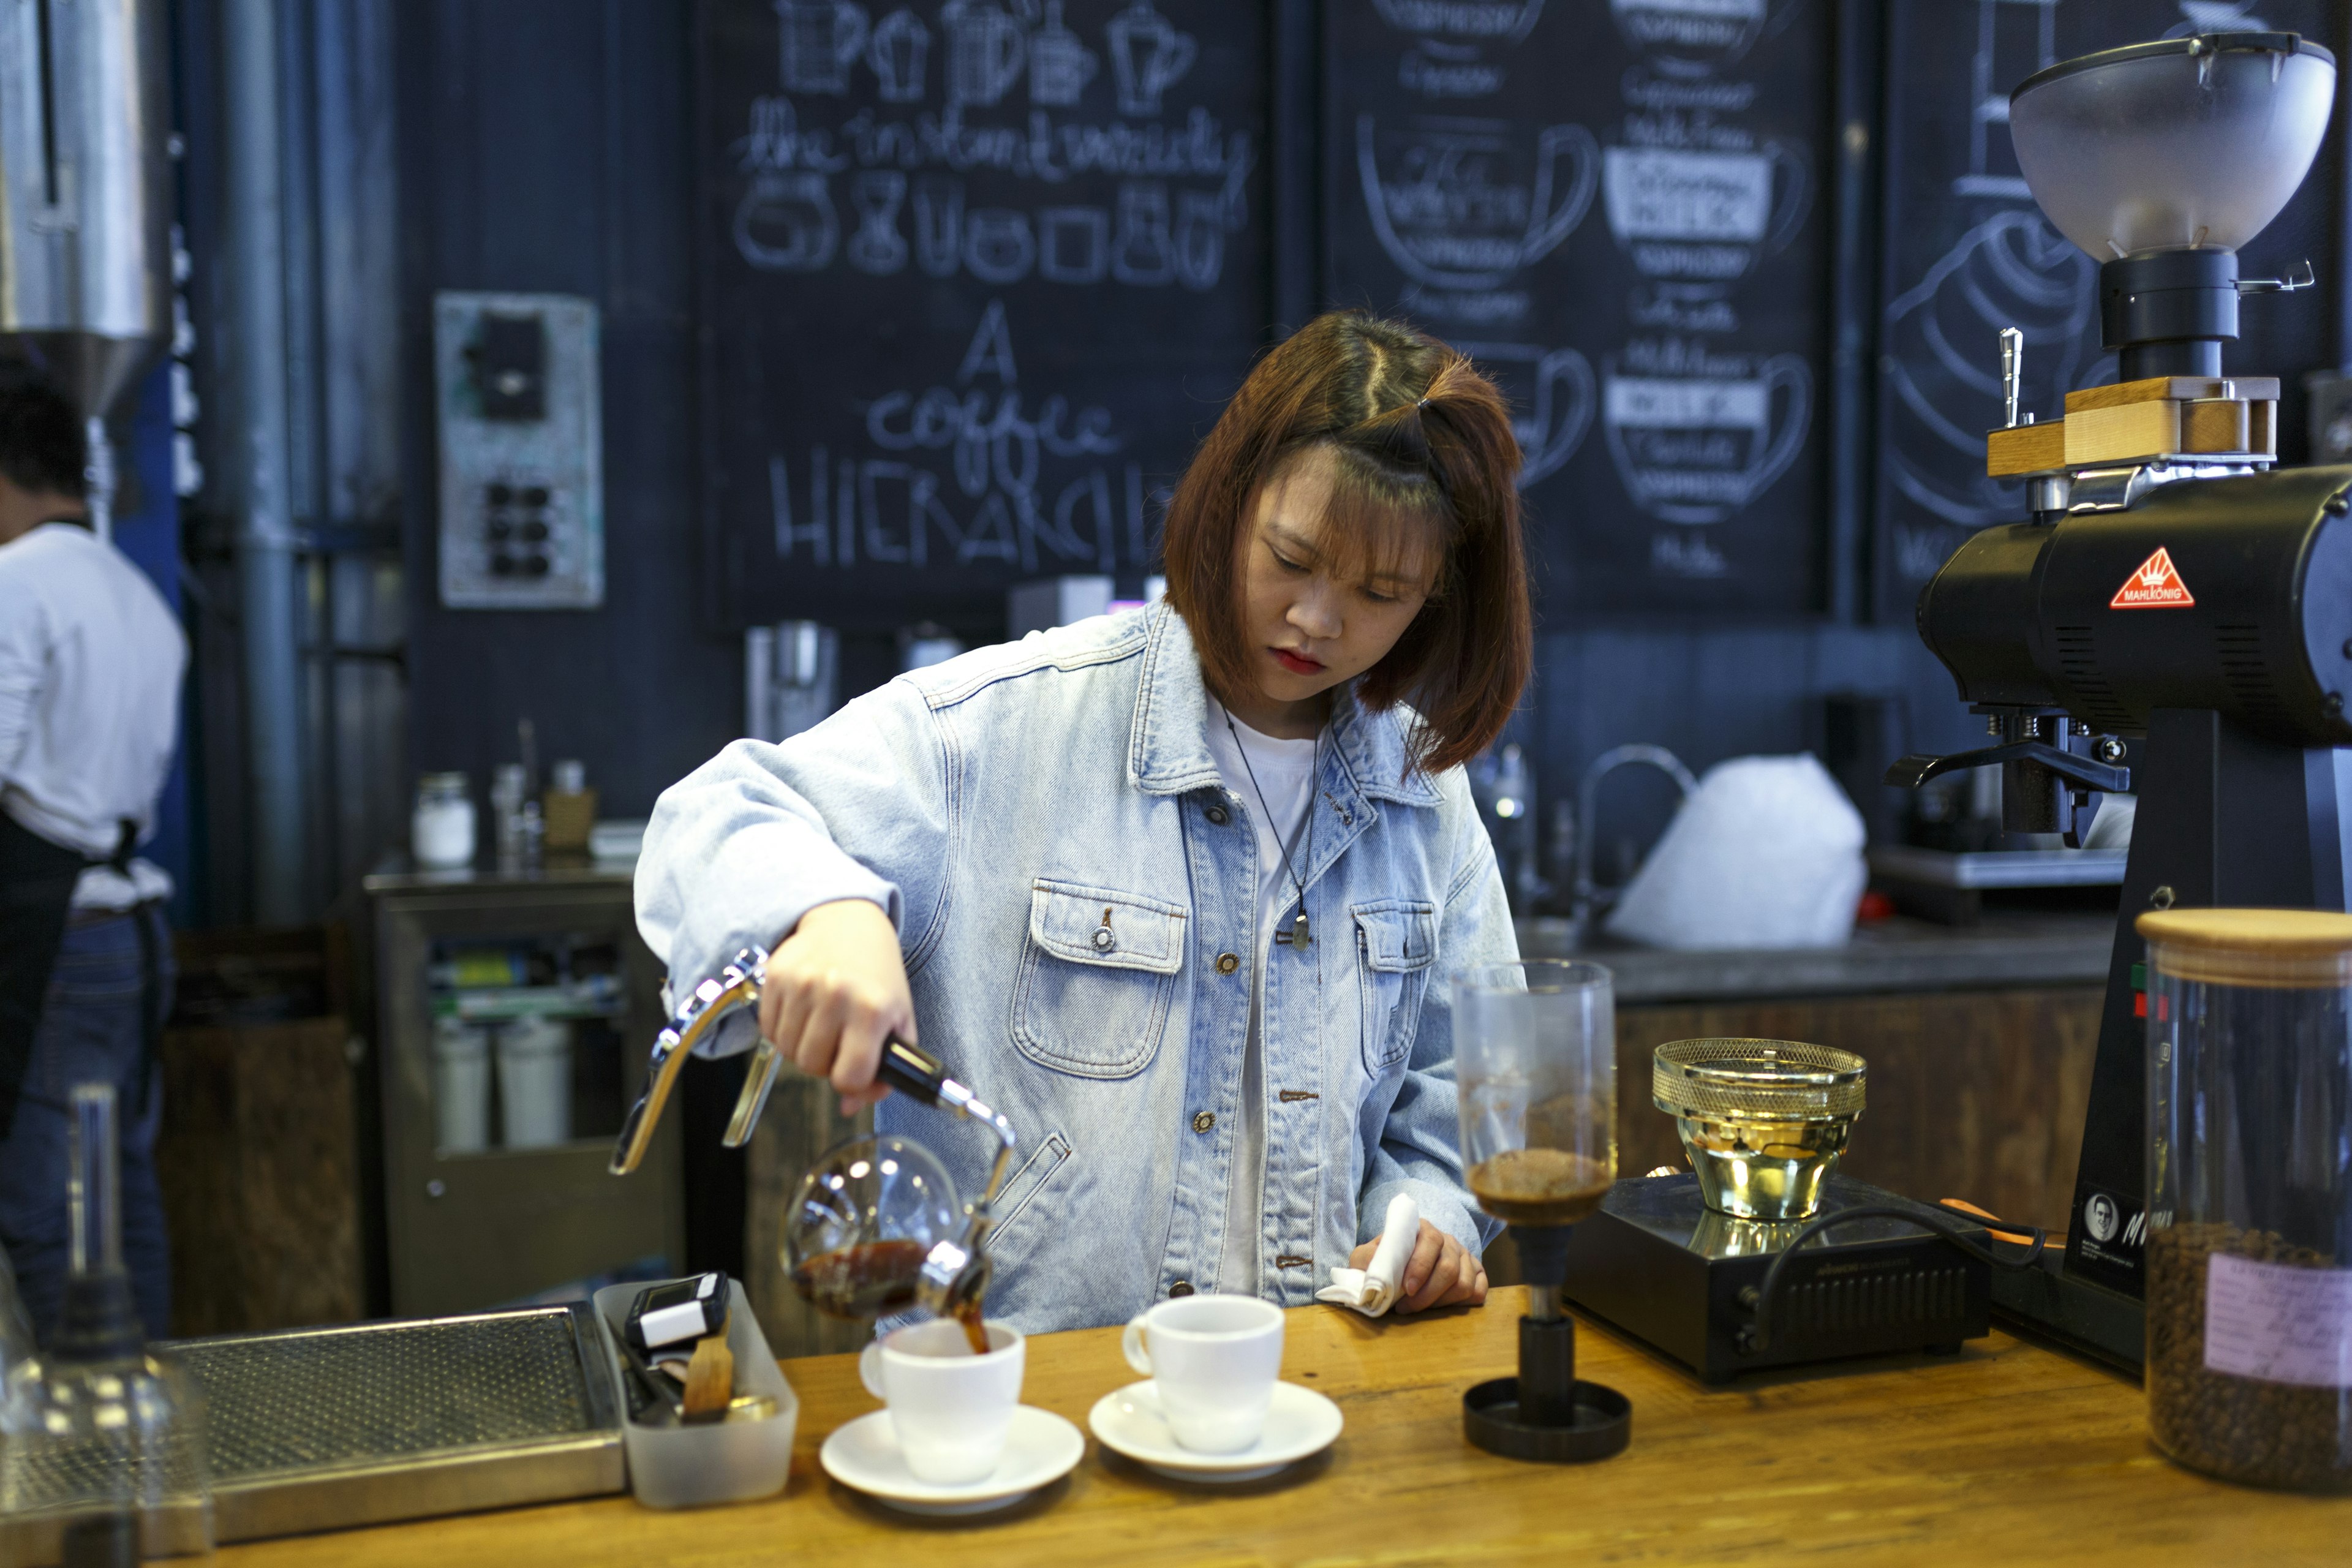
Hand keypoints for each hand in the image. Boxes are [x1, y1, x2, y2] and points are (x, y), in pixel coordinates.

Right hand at [758, 899, 913, 1113]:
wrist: (848, 921)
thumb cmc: (877, 975)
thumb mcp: (899, 1019)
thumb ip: (885, 1069)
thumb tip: (851, 1107)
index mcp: (872, 1009)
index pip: (849, 1077)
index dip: (851, 1081)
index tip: (855, 1067)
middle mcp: (835, 995)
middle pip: (812, 1066)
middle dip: (825, 1063)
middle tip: (838, 1040)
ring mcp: (800, 984)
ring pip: (787, 1051)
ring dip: (802, 1047)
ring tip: (821, 1024)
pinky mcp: (774, 976)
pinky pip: (767, 1029)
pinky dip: (782, 1030)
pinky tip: (802, 1011)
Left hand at [1351, 1220, 1487, 1313]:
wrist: (1400, 1265)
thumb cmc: (1384, 1261)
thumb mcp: (1368, 1256)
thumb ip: (1366, 1257)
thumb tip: (1373, 1266)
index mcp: (1423, 1230)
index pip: (1431, 1242)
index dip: (1421, 1267)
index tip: (1407, 1288)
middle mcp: (1448, 1240)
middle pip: (1449, 1268)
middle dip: (1428, 1293)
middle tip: (1407, 1308)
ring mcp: (1464, 1257)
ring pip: (1464, 1284)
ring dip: (1442, 1302)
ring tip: (1421, 1309)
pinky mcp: (1476, 1274)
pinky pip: (1479, 1291)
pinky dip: (1462, 1304)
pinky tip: (1442, 1308)